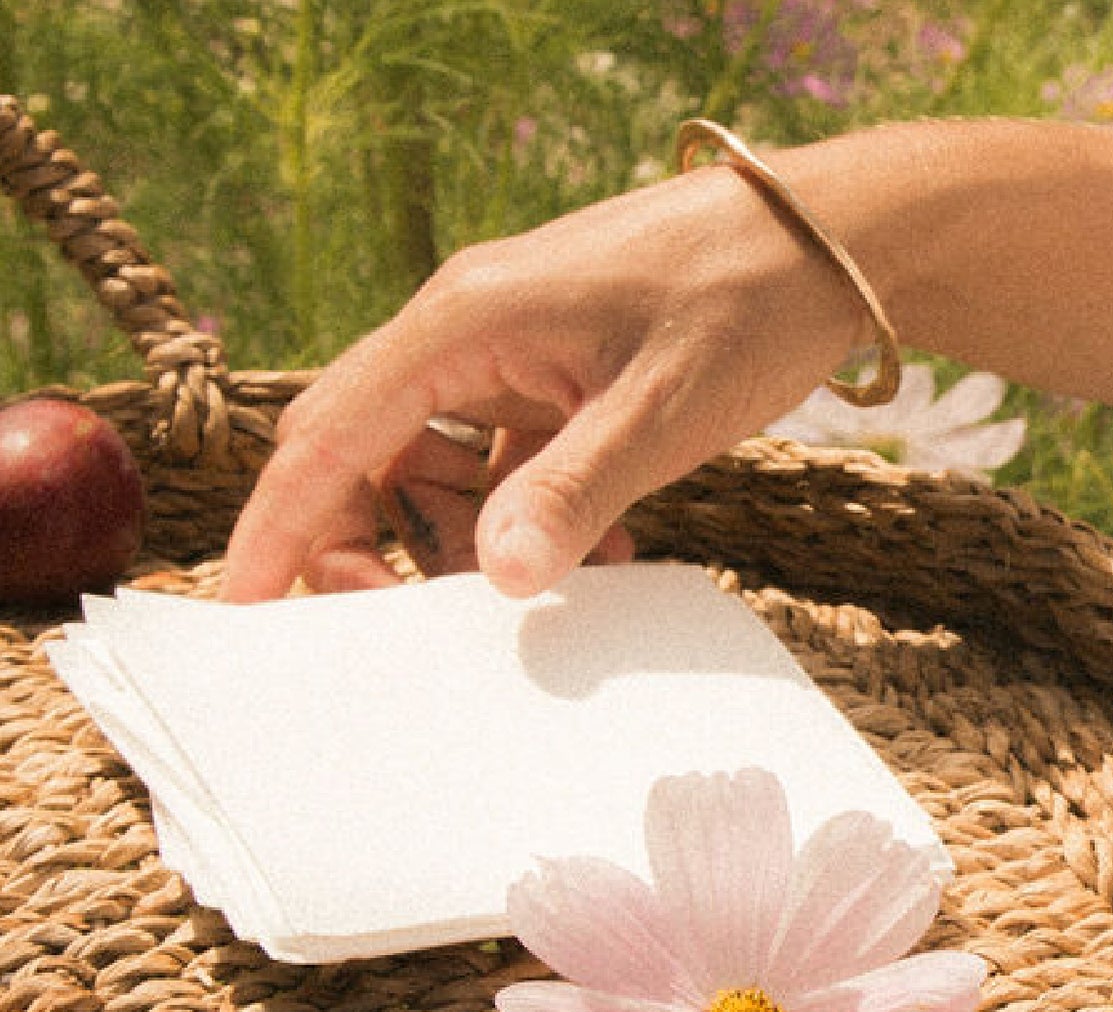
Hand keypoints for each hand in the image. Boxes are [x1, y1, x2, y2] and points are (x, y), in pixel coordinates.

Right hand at [220, 164, 867, 600]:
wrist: (828, 246)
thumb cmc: (741, 307)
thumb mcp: (657, 415)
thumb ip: (571, 496)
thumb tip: (493, 581)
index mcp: (464, 323)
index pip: (333, 432)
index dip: (285, 522)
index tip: (250, 603)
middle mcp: (469, 334)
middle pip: (370, 455)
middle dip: (376, 545)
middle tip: (418, 631)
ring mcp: (515, 358)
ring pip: (444, 472)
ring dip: (476, 545)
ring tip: (555, 590)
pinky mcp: (559, 382)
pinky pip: (510, 468)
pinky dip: (536, 522)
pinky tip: (602, 559)